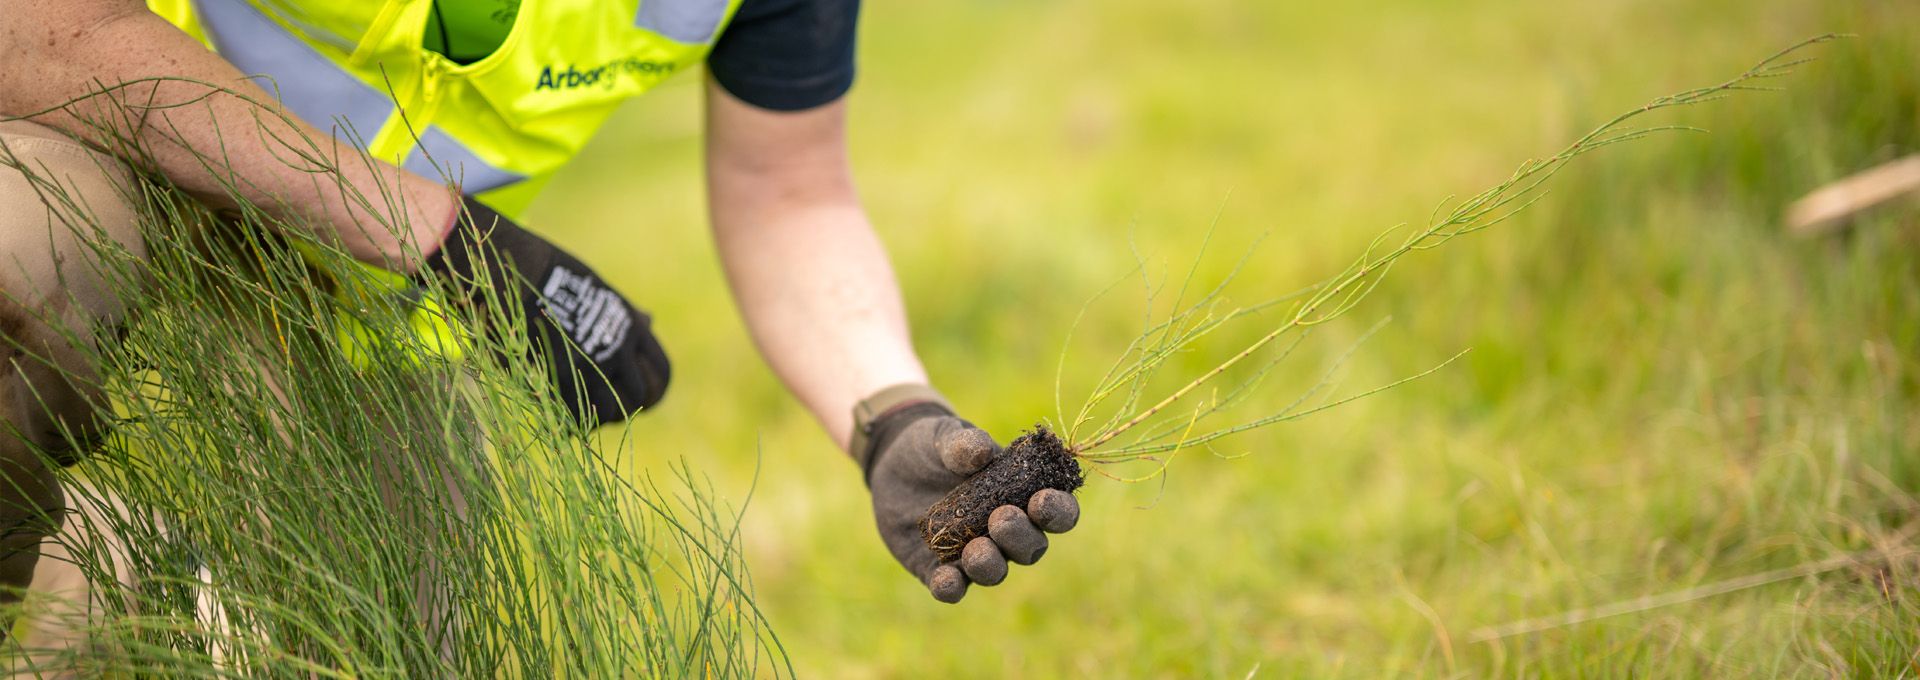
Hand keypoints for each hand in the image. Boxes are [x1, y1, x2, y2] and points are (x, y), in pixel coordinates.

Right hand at [425, 197, 669, 425]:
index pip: (662, 371)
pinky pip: (573, 415)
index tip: (643, 396)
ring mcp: (591, 366)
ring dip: (596, 417)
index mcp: (631, 327)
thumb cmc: (554, 278)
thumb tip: (650, 319)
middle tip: (608, 411)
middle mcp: (618, 349)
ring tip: (581, 415)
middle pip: (638, 397)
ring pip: (607, 411)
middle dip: (625, 407)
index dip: (655, 388)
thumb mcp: (601, 291)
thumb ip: (625, 314)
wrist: (517, 274)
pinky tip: (562, 419)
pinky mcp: (559, 379)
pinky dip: (570, 421)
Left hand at [853, 385, 1080, 602]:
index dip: (1058, 511)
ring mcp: (974, 553)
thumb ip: (964, 443)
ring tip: (975, 549)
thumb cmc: (934, 447)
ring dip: (991, 565)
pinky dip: (951, 587)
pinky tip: (946, 580)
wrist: (892, 464)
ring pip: (996, 571)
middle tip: (1000, 519)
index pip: (1057, 511)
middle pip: (1030, 547)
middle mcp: (1005, 532)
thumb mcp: (945, 437)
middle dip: (1020, 537)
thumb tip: (983, 452)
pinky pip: (952, 587)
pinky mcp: (939, 569)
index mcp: (1022, 496)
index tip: (1042, 501)